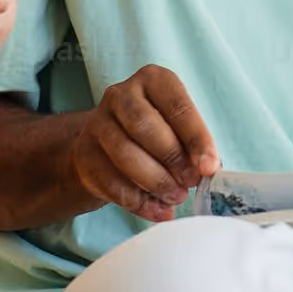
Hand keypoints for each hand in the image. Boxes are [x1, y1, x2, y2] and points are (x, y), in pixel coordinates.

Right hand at [70, 64, 219, 221]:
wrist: (108, 146)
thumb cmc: (157, 134)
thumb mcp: (179, 129)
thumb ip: (194, 145)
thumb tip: (208, 169)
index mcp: (152, 80)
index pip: (177, 106)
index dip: (196, 138)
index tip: (209, 167)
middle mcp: (120, 94)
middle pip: (145, 125)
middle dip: (172, 159)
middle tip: (190, 183)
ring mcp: (97, 123)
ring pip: (125, 154)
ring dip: (155, 182)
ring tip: (176, 197)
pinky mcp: (83, 154)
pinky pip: (110, 181)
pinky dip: (138, 201)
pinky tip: (158, 211)